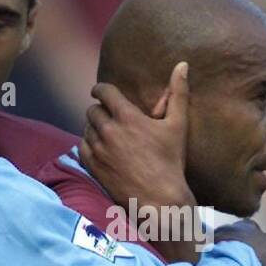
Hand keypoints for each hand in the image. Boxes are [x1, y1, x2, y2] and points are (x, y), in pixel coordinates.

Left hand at [80, 61, 194, 218]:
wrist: (159, 200)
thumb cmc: (171, 162)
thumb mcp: (178, 125)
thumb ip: (178, 92)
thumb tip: (183, 65)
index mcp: (127, 116)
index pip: (103, 91)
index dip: (101, 89)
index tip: (100, 91)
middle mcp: (108, 131)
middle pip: (93, 110)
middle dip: (99, 109)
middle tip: (107, 114)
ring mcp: (98, 150)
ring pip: (86, 128)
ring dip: (94, 127)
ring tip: (105, 131)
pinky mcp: (93, 167)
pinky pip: (82, 147)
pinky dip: (88, 144)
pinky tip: (99, 147)